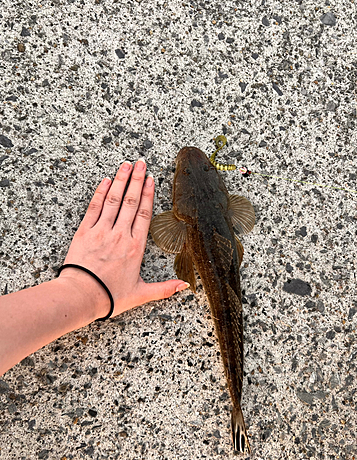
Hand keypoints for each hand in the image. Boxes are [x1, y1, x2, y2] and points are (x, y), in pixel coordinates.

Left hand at [58, 159, 188, 318]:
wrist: (81, 296)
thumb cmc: (110, 296)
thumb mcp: (141, 294)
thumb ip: (164, 288)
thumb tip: (185, 286)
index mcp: (135, 247)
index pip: (144, 214)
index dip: (148, 195)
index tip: (150, 179)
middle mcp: (120, 235)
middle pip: (130, 201)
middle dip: (136, 180)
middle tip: (141, 163)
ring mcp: (102, 231)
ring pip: (113, 200)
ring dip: (120, 180)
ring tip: (126, 165)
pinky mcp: (84, 232)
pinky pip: (94, 208)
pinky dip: (100, 193)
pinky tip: (105, 181)